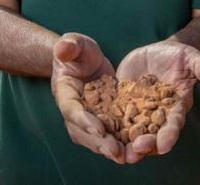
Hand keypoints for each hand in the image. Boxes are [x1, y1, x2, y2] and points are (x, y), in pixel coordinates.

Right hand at [51, 32, 124, 163]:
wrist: (85, 60)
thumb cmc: (78, 50)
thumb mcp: (75, 43)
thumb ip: (69, 45)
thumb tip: (62, 49)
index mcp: (65, 93)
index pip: (72, 109)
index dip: (84, 120)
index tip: (99, 129)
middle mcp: (74, 111)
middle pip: (83, 132)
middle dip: (100, 142)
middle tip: (115, 151)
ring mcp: (88, 118)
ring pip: (96, 139)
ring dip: (110, 148)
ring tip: (126, 156)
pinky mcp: (103, 119)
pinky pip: (111, 134)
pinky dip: (122, 143)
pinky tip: (137, 149)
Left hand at [116, 40, 199, 162]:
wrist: (159, 54)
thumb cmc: (180, 57)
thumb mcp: (191, 58)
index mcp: (176, 106)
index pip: (174, 123)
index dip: (169, 135)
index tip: (165, 145)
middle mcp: (158, 114)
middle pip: (153, 133)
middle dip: (146, 143)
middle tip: (137, 150)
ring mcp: (140, 111)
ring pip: (133, 131)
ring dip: (127, 143)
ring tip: (120, 153)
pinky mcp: (124, 103)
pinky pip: (116, 117)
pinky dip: (110, 126)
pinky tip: (101, 132)